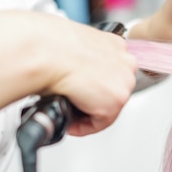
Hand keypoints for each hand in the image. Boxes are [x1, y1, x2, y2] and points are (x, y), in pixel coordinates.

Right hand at [41, 16, 137, 135]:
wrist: (46, 51)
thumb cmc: (50, 45)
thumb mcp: (73, 45)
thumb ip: (84, 59)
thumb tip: (77, 71)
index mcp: (114, 45)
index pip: (112, 73)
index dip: (95, 86)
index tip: (82, 93)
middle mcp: (125, 62)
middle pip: (113, 91)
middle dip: (93, 101)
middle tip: (73, 105)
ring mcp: (124, 82)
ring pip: (109, 107)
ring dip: (88, 113)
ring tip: (69, 112)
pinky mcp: (117, 100)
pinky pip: (101, 122)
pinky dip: (84, 126)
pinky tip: (70, 121)